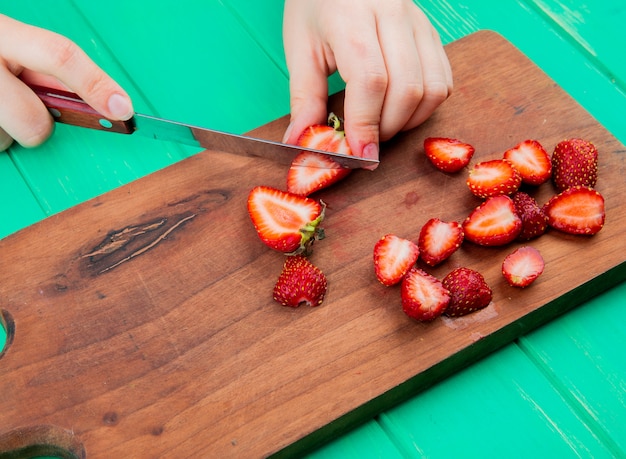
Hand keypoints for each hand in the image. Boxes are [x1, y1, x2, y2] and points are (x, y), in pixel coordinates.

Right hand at [0, 14, 132, 150]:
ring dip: (3, 133)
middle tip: (23, 113)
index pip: (59, 56)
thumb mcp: (10, 47)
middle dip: (37, 128)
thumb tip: (100, 103)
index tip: (123, 109)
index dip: (95, 84)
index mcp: (1, 34)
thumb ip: (46, 70)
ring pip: (5, 141)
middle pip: (34, 122)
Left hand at [282, 0, 451, 160]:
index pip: (370, 80)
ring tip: (383, 124)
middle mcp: (392, 14)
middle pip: (407, 88)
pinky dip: (426, 105)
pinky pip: (444, 78)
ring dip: (410, 120)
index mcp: (351, 17)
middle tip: (366, 138)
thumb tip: (301, 144)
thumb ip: (304, 99)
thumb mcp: (300, 49)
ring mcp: (418, 22)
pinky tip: (401, 108)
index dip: (366, 124)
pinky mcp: (431, 31)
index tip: (360, 153)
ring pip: (433, 87)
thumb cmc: (315, 7)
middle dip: (387, 127)